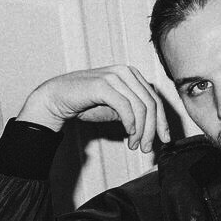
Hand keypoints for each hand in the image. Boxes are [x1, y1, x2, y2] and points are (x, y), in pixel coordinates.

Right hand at [16, 65, 169, 152]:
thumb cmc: (85, 103)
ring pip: (140, 106)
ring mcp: (115, 76)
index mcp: (132, 75)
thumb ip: (134, 112)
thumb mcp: (116, 108)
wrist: (56, 99)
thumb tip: (155, 128)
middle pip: (151, 103)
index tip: (164, 139)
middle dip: (153, 129)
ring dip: (141, 130)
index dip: (162, 121)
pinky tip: (129, 133)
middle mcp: (126, 72)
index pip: (155, 99)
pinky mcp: (103, 84)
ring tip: (134, 145)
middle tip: (147, 148)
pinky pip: (125, 106)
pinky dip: (130, 122)